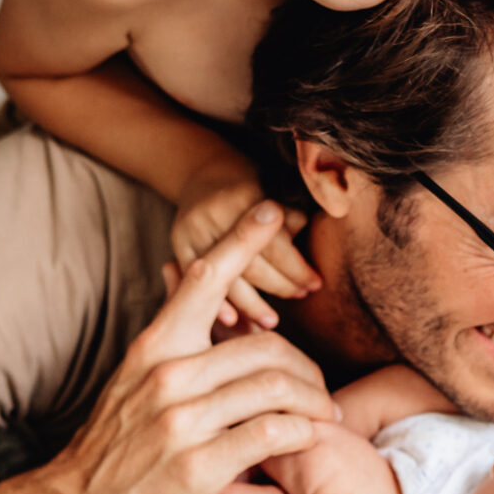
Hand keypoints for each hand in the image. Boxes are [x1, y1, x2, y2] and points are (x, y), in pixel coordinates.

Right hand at [11, 201, 334, 493]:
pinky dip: (302, 435)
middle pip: (267, 345)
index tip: (272, 210)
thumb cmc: (114, 446)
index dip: (242, 240)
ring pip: (276, 388)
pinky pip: (272, 434)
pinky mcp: (198, 466)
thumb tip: (193, 285)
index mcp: (154, 347)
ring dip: (314, 403)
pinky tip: (308, 440)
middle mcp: (167, 375)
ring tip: (326, 418)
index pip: (203, 279)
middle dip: (307, 368)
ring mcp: (181, 421)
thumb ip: (172, 340)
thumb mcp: (134, 380)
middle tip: (323, 392)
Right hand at [171, 155, 319, 329]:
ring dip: (251, 305)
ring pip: (224, 277)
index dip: (296, 267)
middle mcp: (213, 216)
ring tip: (272, 322)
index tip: (315, 283)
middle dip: (280, 286)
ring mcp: (191, 232)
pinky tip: (234, 323)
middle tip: (301, 297)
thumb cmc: (248, 184)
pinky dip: (216, 302)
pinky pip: (197, 281)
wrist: (202, 171)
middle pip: (250, 264)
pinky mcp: (178, 245)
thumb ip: (287, 218)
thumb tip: (304, 246)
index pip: (274, 244)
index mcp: (242, 199)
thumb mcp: (271, 189)